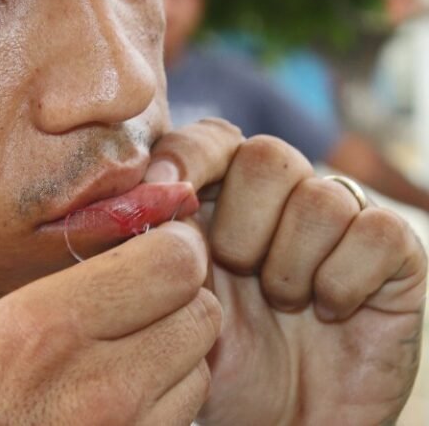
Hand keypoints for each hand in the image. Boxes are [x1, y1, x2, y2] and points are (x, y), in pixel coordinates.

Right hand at [0, 220, 219, 424]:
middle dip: (184, 295)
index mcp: (47, 325)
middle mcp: (98, 381)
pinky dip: (170, 395)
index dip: (178, 246)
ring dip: (178, 349)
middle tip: (153, 295)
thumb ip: (54, 291)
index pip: (172, 264)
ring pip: (200, 366)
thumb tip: (116, 262)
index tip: (165, 244)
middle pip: (201, 313)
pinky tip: (130, 392)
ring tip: (136, 349)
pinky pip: (186, 413)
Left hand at [148, 120, 427, 424]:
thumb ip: (153, 240)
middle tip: (236, 272)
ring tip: (282, 304)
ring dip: (289, 264)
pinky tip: (328, 310)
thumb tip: (144, 188)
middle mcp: (283, 200)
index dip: (190, 156)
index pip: (211, 138)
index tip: (168, 189)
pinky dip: (342, 279)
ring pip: (321, 196)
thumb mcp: (167, 302)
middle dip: (242, 223)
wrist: (280, 424)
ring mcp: (340, 222)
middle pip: (267, 156)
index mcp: (224, 198)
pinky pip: (375, 232)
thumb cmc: (218, 364)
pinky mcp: (391, 254)